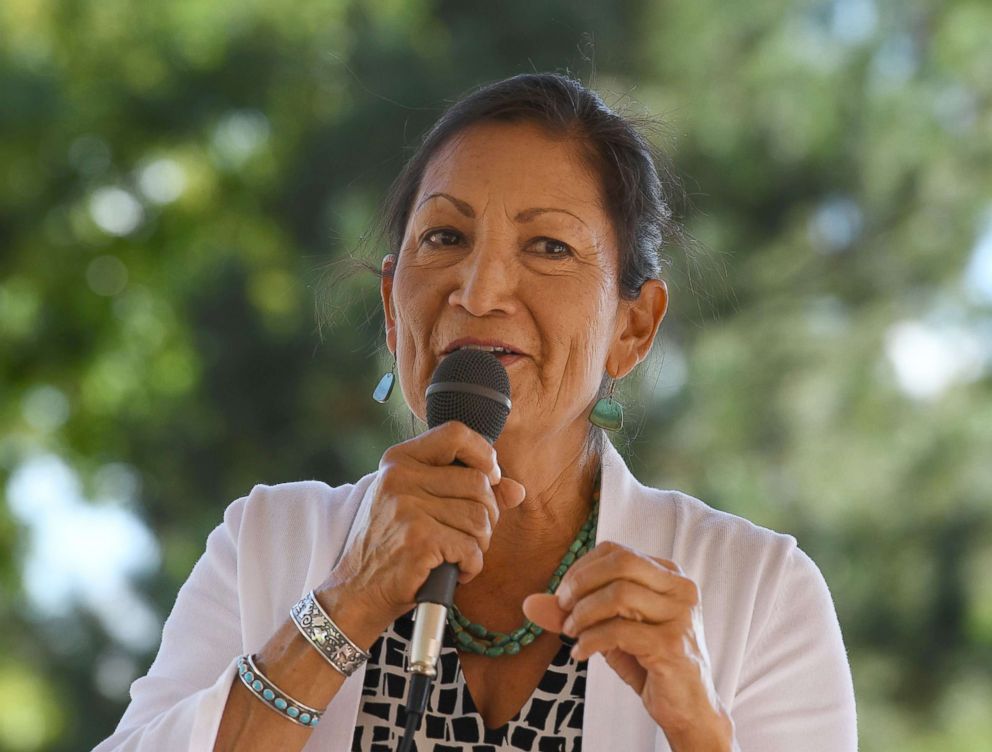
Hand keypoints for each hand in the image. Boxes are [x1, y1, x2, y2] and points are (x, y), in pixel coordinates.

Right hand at [323, 421, 525, 634]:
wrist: (357, 590)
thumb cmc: (391, 545)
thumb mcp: (419, 505)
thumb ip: (467, 491)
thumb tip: (517, 490)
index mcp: (399, 460)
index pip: (455, 433)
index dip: (484, 454)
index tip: (490, 478)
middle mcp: (400, 478)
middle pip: (479, 483)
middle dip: (488, 514)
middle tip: (470, 535)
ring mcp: (407, 509)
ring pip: (480, 519)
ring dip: (479, 544)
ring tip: (458, 554)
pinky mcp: (418, 541)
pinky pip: (472, 549)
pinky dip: (471, 567)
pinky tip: (453, 571)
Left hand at [522, 542, 733, 750]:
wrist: (687, 707)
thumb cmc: (648, 662)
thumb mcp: (608, 629)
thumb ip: (573, 612)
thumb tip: (528, 603)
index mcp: (669, 575)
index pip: (616, 551)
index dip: (581, 568)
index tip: (563, 594)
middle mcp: (680, 589)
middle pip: (621, 562)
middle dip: (581, 582)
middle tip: (563, 608)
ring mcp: (680, 616)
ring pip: (620, 593)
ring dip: (584, 613)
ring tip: (571, 633)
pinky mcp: (673, 645)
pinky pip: (620, 631)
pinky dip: (591, 640)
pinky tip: (581, 653)